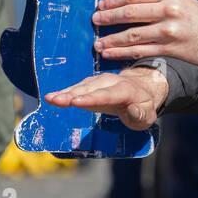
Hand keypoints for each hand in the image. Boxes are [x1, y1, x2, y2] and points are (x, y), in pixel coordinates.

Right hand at [45, 66, 168, 129]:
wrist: (141, 89)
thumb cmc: (143, 106)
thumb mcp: (147, 116)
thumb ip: (140, 115)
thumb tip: (133, 110)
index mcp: (126, 91)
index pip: (108, 95)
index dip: (91, 98)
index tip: (77, 102)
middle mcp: (112, 82)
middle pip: (90, 89)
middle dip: (73, 94)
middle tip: (56, 100)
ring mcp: (100, 81)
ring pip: (82, 86)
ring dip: (65, 92)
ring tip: (50, 99)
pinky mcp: (91, 84)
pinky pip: (77, 87)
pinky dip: (65, 92)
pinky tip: (52, 97)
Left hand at [91, 0, 197, 67]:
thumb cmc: (197, 18)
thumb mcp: (180, 0)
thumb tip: (125, 2)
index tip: (101, 4)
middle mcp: (169, 9)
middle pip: (130, 12)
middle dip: (108, 17)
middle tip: (95, 20)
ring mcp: (169, 30)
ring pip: (132, 34)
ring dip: (111, 39)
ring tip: (98, 43)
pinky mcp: (170, 48)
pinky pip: (140, 50)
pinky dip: (122, 53)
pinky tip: (110, 53)